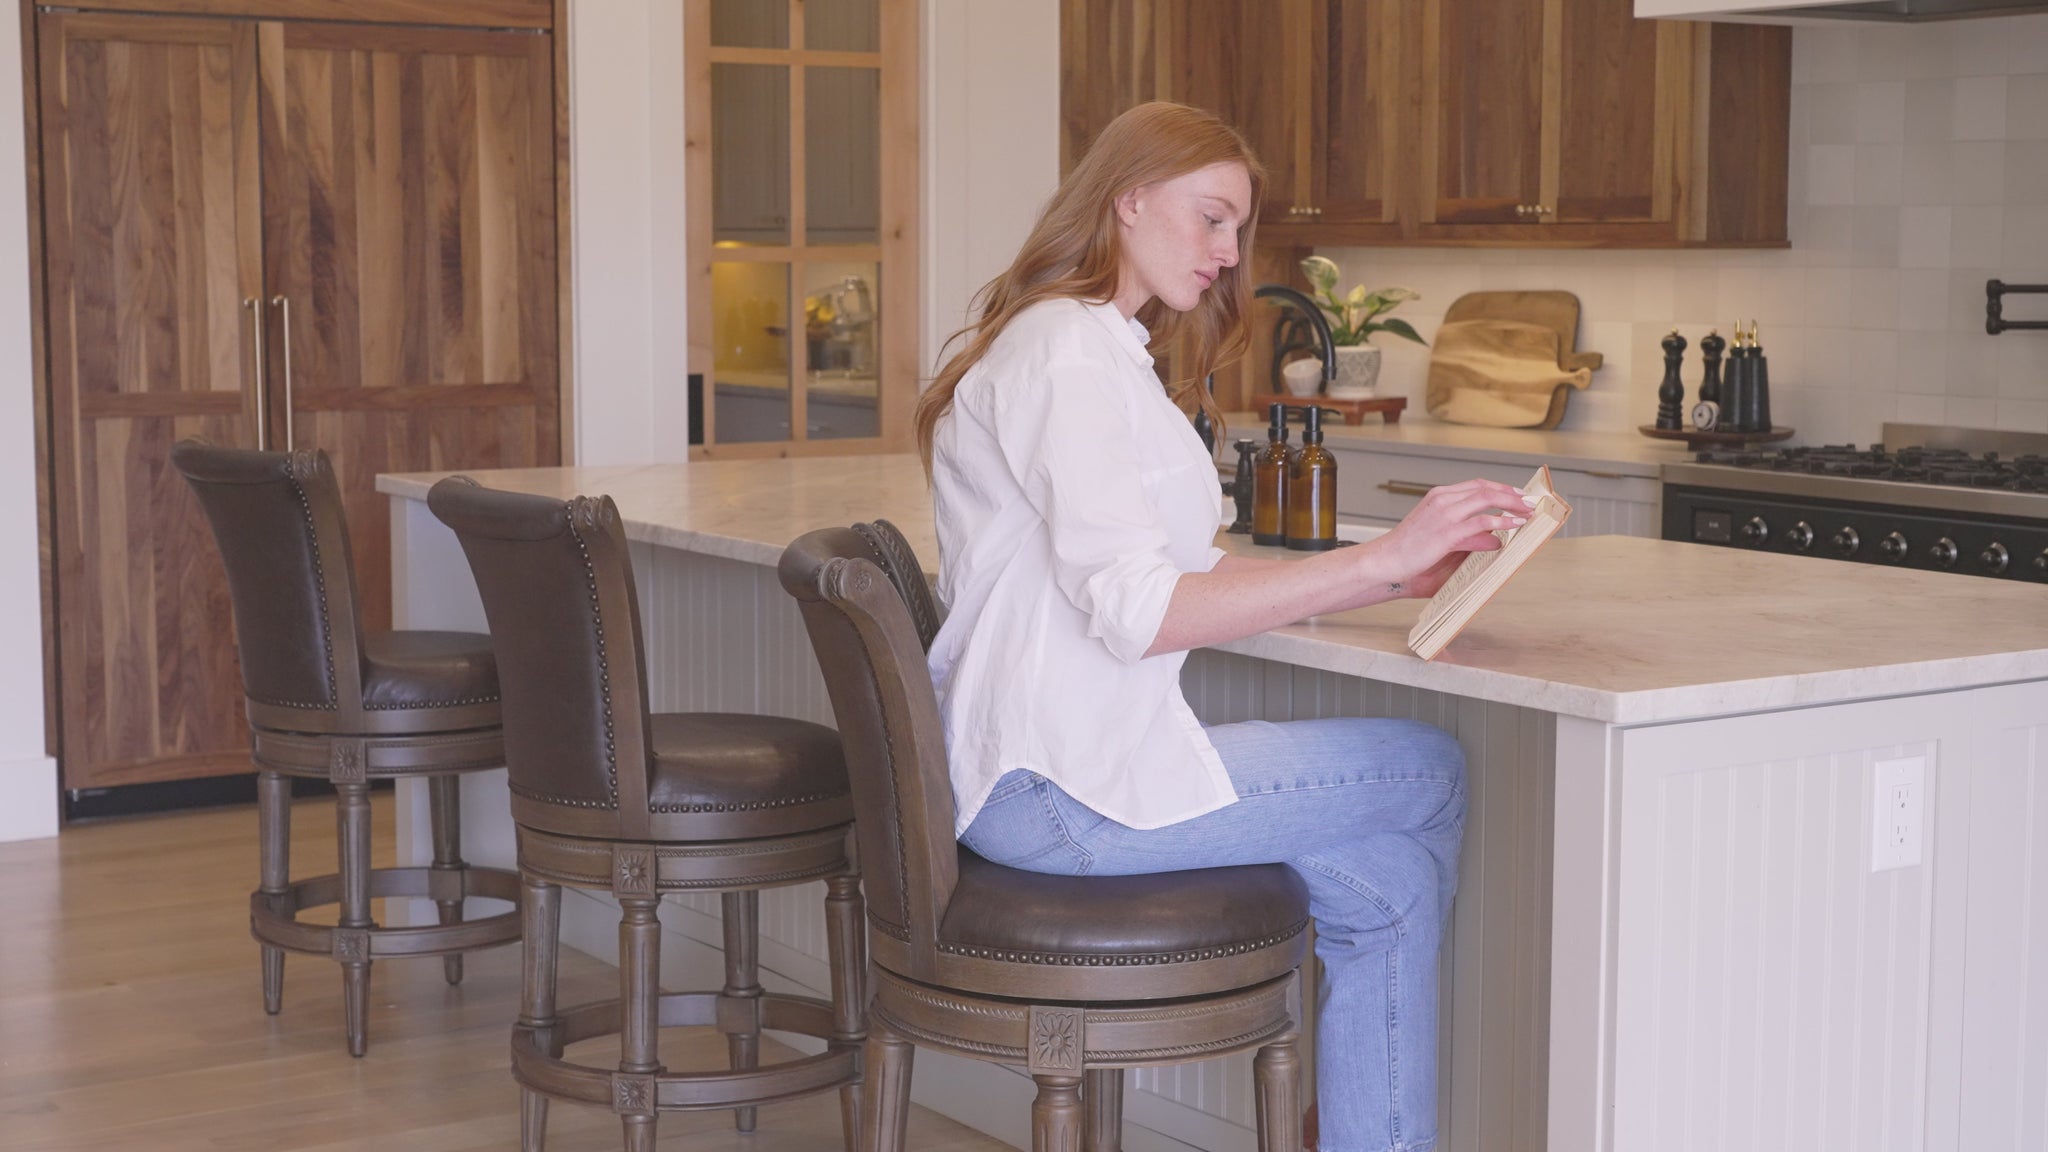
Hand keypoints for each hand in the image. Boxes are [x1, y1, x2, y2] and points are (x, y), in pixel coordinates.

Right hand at [1365, 478, 1532, 598]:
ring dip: (1511, 505)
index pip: (1475, 485)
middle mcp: (1442, 500)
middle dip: (1511, 495)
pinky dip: (1501, 523)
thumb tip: (1494, 539)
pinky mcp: (1447, 532)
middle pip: (1485, 488)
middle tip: (1530, 503)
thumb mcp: (1439, 537)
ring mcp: (1444, 514)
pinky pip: (1481, 523)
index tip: (1517, 495)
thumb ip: (1466, 536)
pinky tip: (1514, 526)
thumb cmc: (1408, 553)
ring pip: (1486, 500)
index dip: (1500, 488)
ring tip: (1528, 513)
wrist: (1385, 562)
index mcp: (1437, 496)